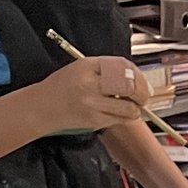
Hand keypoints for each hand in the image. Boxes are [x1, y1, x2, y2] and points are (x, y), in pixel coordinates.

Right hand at [32, 55, 149, 133]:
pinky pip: (120, 120)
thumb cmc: (65, 85)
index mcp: (88, 66)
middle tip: (143, 96)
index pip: (123, 67)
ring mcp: (93, 104)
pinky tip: (120, 112)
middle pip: (129, 87)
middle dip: (142, 93)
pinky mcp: (95, 121)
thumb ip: (110, 71)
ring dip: (136, 108)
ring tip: (131, 105)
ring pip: (129, 108)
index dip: (137, 75)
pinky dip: (126, 117)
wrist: (44, 106)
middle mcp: (91, 84)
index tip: (141, 81)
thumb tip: (141, 83)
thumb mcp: (84, 68)